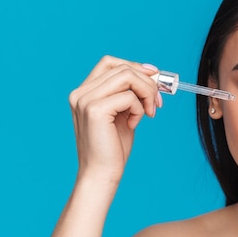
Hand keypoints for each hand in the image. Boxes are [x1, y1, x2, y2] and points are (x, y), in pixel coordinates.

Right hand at [68, 55, 161, 183]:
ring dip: (146, 92)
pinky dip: (139, 108)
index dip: (135, 65)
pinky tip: (134, 125)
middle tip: (157, 102)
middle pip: (122, 68)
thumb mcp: (123, 113)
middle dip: (147, 82)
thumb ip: (130, 93)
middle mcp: (80, 93)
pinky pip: (129, 97)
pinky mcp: (95, 110)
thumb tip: (152, 74)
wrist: (101, 173)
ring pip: (127, 76)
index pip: (109, 63)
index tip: (154, 75)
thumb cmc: (113, 148)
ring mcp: (85, 100)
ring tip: (149, 112)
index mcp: (84, 92)